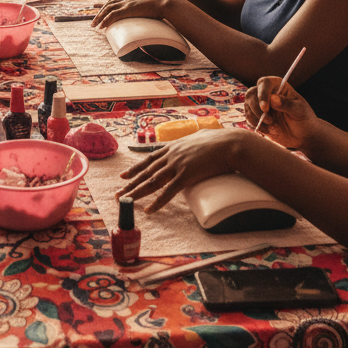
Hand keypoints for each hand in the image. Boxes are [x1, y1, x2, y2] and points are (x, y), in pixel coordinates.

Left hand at [92, 0, 171, 27]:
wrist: (165, 1)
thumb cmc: (160, 3)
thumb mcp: (148, 0)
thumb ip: (142, 3)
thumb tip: (144, 9)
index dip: (104, 4)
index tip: (97, 7)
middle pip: (108, 4)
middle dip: (99, 12)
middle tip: (93, 21)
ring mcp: (126, 2)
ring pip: (108, 10)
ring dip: (100, 18)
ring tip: (94, 26)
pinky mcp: (127, 9)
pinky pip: (112, 15)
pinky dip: (105, 21)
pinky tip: (101, 27)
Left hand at [116, 129, 237, 211]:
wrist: (229, 144)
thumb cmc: (219, 140)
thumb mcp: (200, 137)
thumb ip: (192, 141)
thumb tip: (195, 140)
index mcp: (173, 146)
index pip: (149, 158)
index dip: (135, 168)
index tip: (124, 175)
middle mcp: (171, 155)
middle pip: (146, 171)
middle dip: (131, 182)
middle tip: (118, 192)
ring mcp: (177, 165)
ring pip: (152, 181)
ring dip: (137, 192)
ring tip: (125, 200)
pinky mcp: (186, 175)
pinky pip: (169, 192)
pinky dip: (158, 202)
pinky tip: (149, 210)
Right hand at [244, 75, 319, 149]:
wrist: (303, 136)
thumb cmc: (304, 120)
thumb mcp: (300, 111)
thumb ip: (287, 104)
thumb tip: (273, 99)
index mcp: (278, 86)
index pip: (264, 83)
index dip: (262, 94)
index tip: (265, 108)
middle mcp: (267, 93)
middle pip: (251, 94)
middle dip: (256, 108)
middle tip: (270, 121)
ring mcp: (260, 105)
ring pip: (247, 106)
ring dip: (255, 117)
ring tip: (271, 124)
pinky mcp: (256, 116)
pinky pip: (248, 118)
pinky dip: (254, 124)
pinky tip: (267, 129)